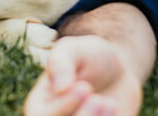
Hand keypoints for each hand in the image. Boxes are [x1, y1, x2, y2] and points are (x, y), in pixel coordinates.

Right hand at [23, 35, 143, 115]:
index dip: (63, 107)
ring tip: (110, 103)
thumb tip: (61, 87)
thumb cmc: (89, 57)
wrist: (118, 71)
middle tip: (98, 99)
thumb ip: (61, 63)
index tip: (84, 87)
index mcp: (39, 107)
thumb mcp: (72, 50)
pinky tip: (113, 107)